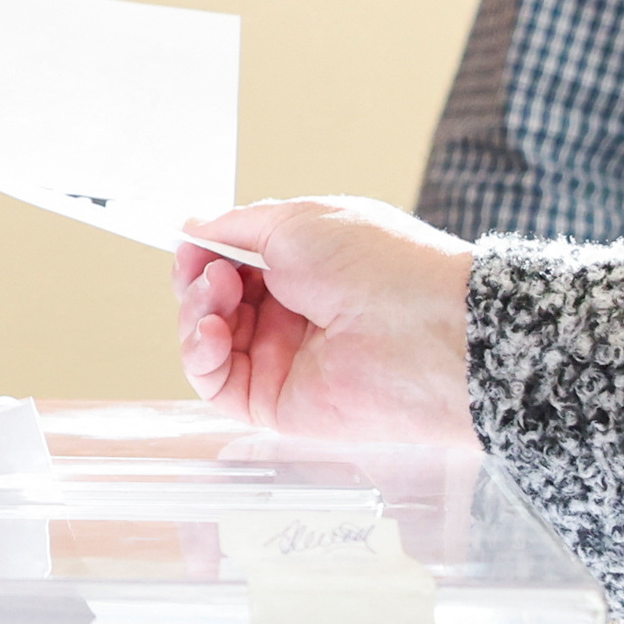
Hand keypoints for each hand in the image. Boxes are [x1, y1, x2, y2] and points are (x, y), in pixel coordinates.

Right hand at [176, 197, 476, 443]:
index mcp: (302, 267)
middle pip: (211, 301)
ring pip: (205, 340)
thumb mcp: (300, 221)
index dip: (204, 253)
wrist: (431, 333)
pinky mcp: (275, 403)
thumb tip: (193, 228)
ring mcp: (281, 359)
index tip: (192, 243)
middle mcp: (290, 314)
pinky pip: (214, 384)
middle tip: (212, 271)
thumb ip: (237, 227)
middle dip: (197, 281)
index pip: (230, 263)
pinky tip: (211, 330)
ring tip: (217, 294)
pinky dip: (198, 355)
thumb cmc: (381, 266)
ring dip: (195, 311)